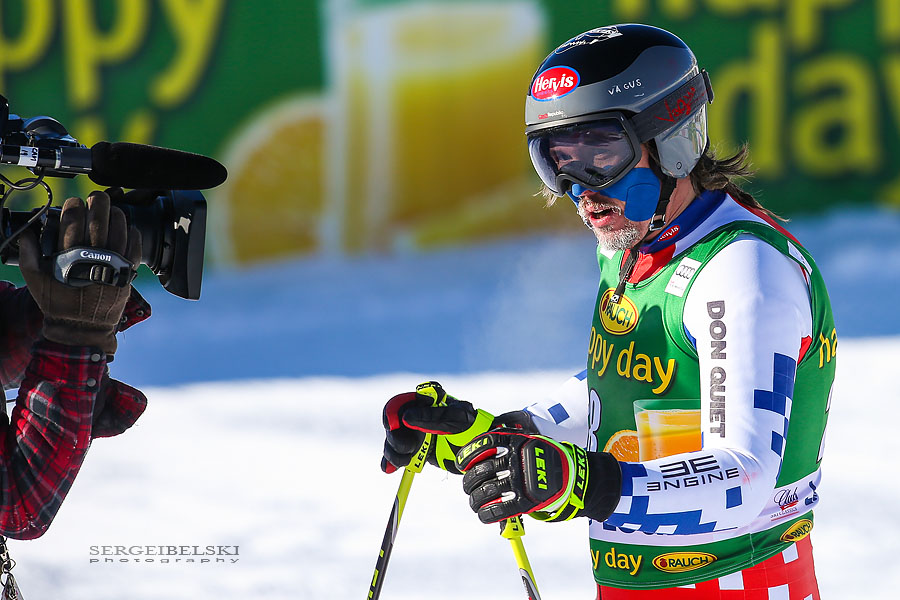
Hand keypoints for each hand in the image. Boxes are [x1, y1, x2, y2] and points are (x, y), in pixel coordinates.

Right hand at [18, 190, 140, 354]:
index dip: (74, 206)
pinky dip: (133, 233)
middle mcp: (92, 259)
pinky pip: (134, 247)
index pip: (72, 221)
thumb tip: (27, 232)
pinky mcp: (127, 273)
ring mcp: (113, 265)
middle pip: (99, 220)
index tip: (75, 203)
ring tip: (113, 210)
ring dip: (117, 214)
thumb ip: (29, 254)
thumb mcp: (35, 280)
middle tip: (97, 197)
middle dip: (98, 203)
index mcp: (69, 257)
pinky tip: (128, 228)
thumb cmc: (58, 305)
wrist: (83, 329)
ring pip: (119, 229)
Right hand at [381, 381, 494, 473]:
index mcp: (425, 403)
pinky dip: (392, 463)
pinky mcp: (417, 452)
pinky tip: (391, 469)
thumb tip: (405, 418)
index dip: (392, 415)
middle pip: (393, 426)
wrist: (483, 451)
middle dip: (395, 439)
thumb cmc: (473, 427)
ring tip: (407, 461)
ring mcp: (416, 435)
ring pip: (393, 442)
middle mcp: (417, 418)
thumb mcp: (455, 418)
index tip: (392, 426)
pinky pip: (398, 456)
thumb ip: (431, 416)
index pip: (399, 404)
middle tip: (409, 450)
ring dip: (394, 453)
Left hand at [456, 430, 621, 523]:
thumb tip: (480, 461)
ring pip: (485, 491)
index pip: (485, 444)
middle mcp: (518, 460)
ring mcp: (521, 481)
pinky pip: (497, 509)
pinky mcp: (526, 501)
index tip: (462, 463)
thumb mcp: (532, 446)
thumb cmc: (551, 463)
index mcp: (518, 443)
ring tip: (474, 502)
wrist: (580, 479)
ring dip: (474, 500)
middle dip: (469, 481)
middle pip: (481, 470)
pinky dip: (486, 514)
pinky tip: (484, 515)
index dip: (469, 454)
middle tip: (468, 487)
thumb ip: (509, 450)